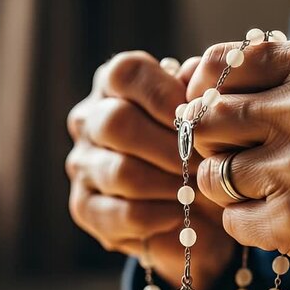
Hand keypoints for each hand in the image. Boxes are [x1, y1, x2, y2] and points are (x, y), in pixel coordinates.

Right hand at [66, 51, 233, 289]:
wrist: (198, 209)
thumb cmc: (201, 149)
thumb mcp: (206, 117)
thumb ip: (200, 92)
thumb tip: (195, 74)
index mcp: (115, 84)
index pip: (125, 73)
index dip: (163, 94)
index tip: (198, 119)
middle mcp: (89, 119)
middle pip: (116, 122)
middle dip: (171, 147)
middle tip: (205, 164)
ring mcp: (82, 164)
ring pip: (121, 172)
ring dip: (169, 184)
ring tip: (197, 190)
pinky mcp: (85, 207)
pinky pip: (122, 213)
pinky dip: (159, 216)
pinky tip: (179, 214)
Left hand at [184, 39, 289, 289]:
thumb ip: (285, 80)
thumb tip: (202, 82)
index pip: (224, 65)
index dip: (206, 91)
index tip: (209, 109)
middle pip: (206, 120)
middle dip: (213, 143)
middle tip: (237, 156)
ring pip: (210, 175)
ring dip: (229, 188)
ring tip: (268, 192)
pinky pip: (231, 220)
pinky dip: (249, 224)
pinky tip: (286, 220)